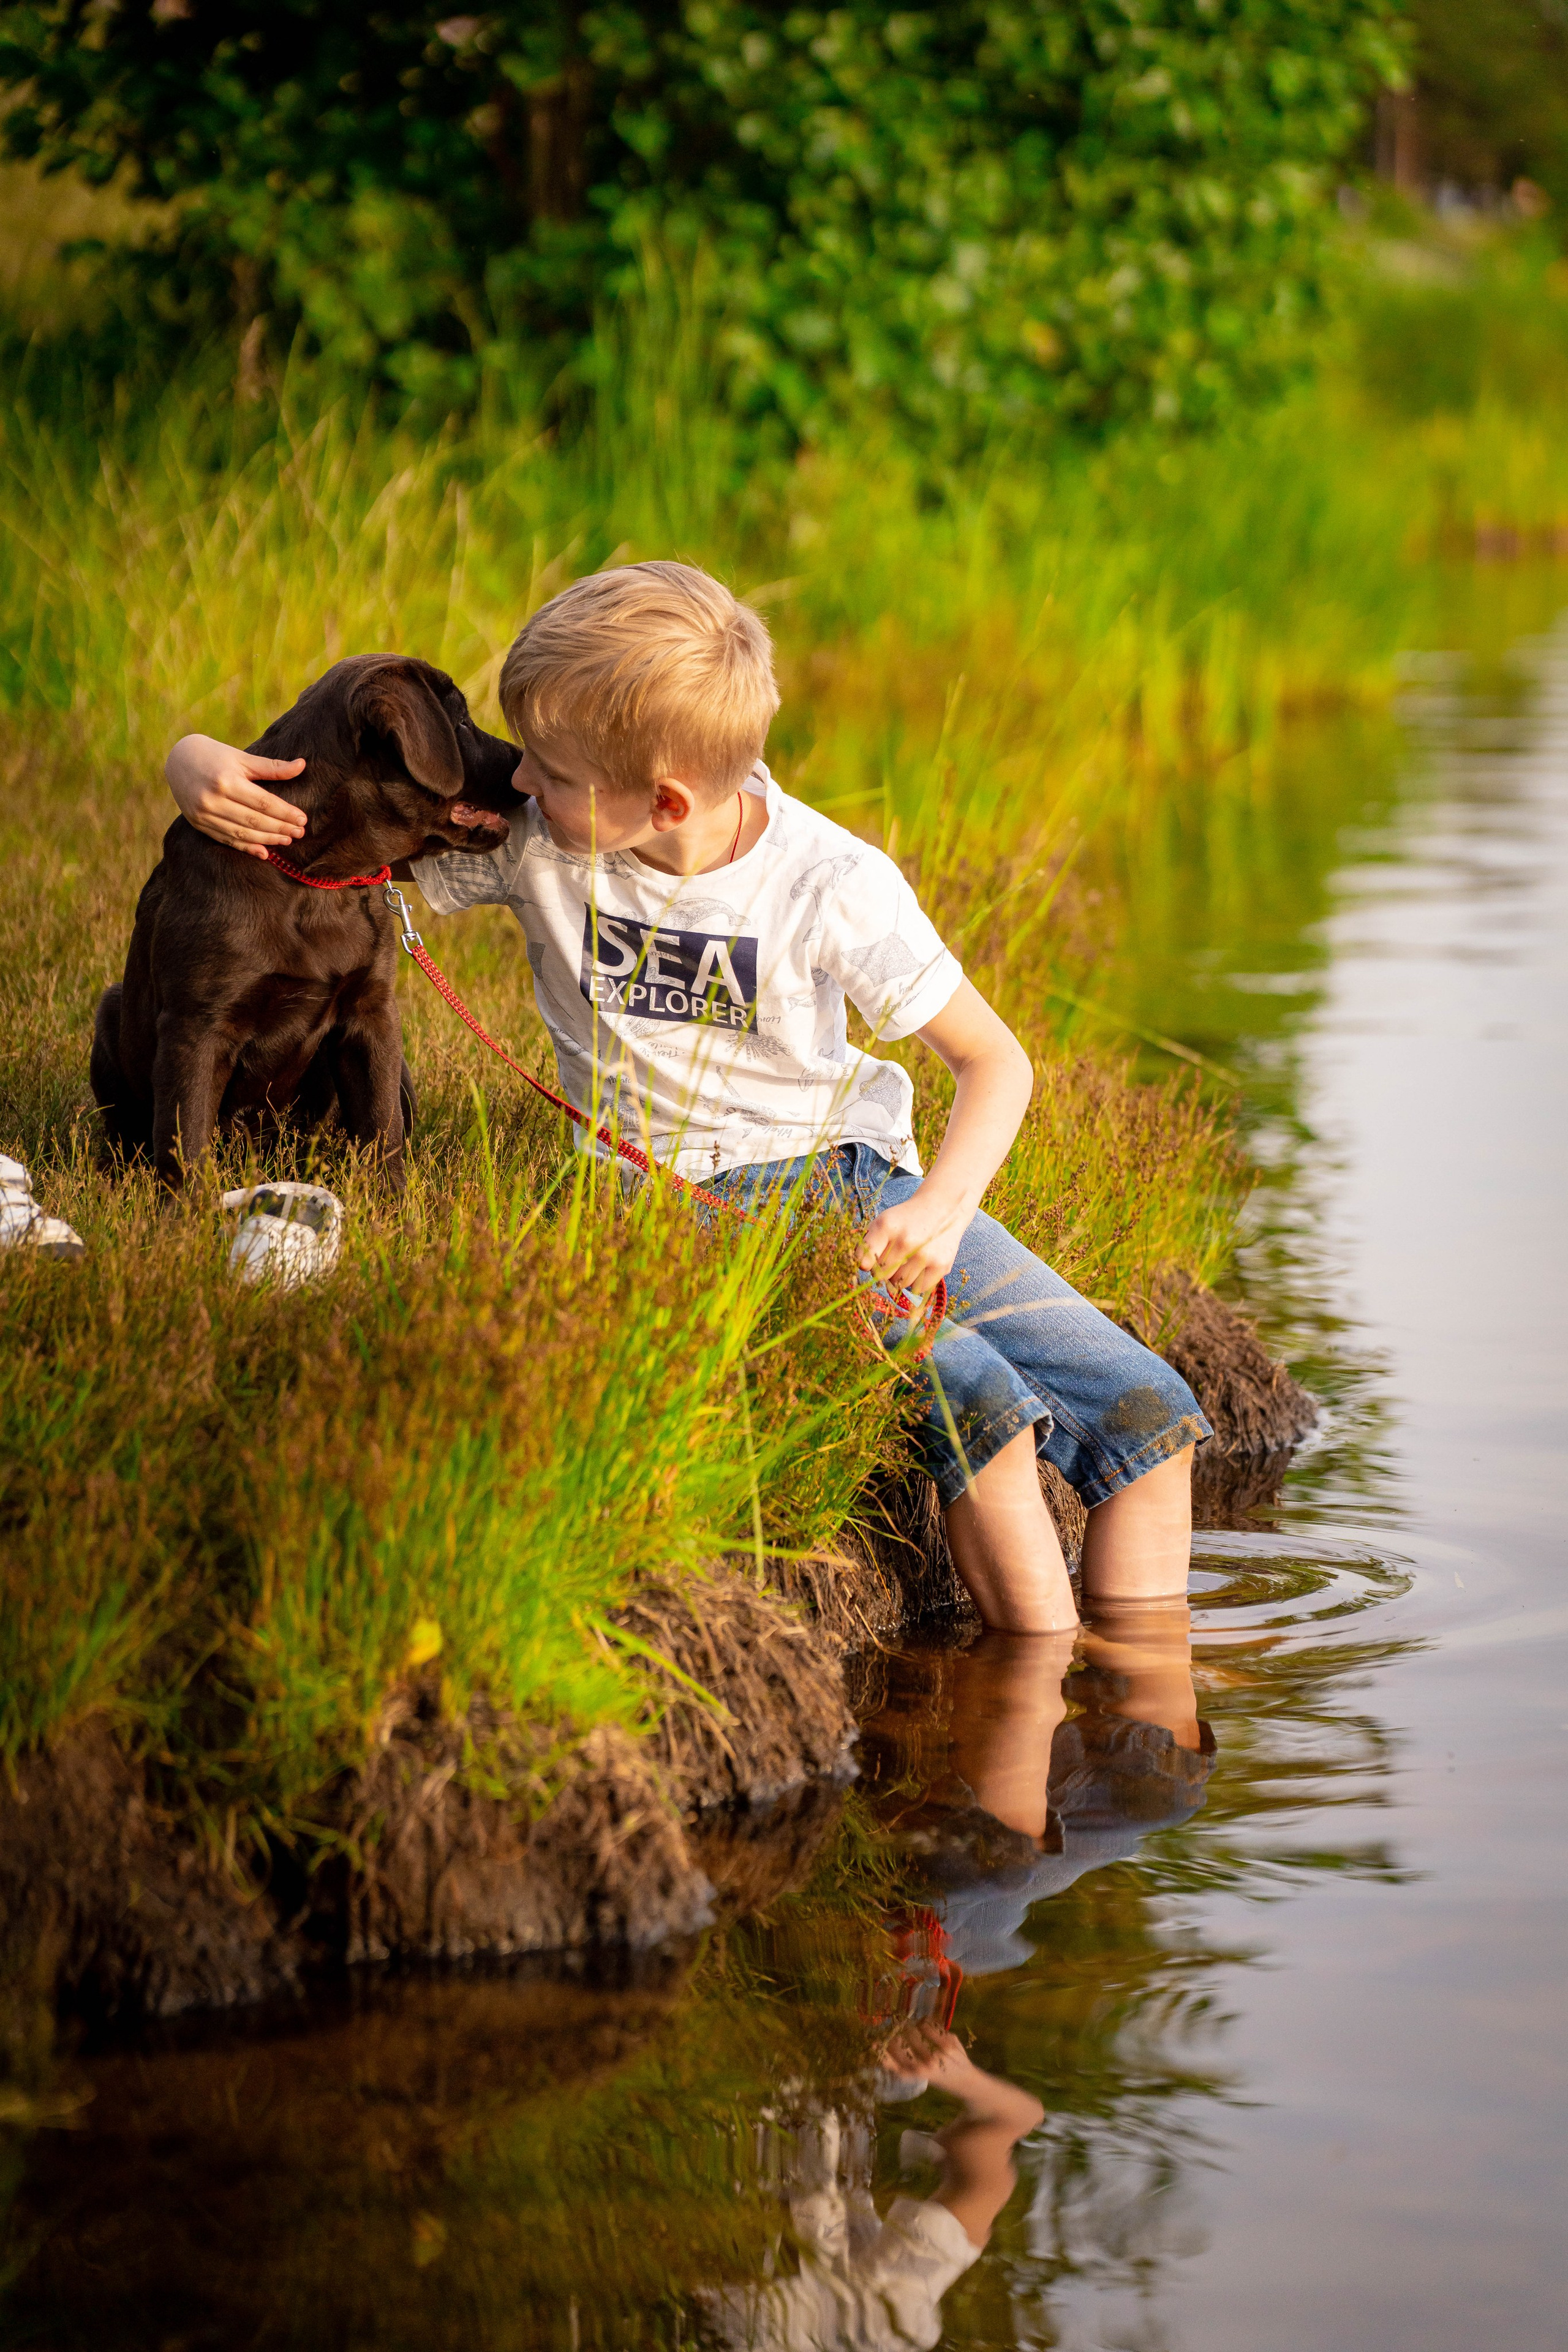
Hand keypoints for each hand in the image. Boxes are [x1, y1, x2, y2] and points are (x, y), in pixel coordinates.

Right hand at [166, 734, 306, 858]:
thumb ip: (272, 767)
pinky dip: (246, 847)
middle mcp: (213, 799)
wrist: (178, 760)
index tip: (302, 820)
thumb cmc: (215, 756)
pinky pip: (226, 839)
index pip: (262, 802)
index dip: (284, 813)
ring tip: (287, 841)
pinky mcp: (198, 824)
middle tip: (300, 833)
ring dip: (267, 840)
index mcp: (226, 780)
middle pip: (254, 820)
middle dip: (280, 828)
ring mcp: (204, 814)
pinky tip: (263, 852)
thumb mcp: (242, 758)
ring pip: (241, 833)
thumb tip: (302, 765)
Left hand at [856, 1182, 971, 1300]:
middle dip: (883, 1270)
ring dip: (900, 1277)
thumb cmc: (905, 1220)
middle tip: (892, 1259)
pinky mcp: (941, 1266)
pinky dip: (916, 1282)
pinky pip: (919, 1289)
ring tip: (907, 1261)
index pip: (864, 1261)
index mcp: (886, 1227)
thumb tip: (863, 1269)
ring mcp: (925, 1255)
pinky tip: (919, 1267)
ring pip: (899, 1284)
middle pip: (881, 1275)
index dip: (865, 1264)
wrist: (940, 1208)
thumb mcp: (883, 1222)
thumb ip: (868, 1243)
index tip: (869, 1261)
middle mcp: (906, 1241)